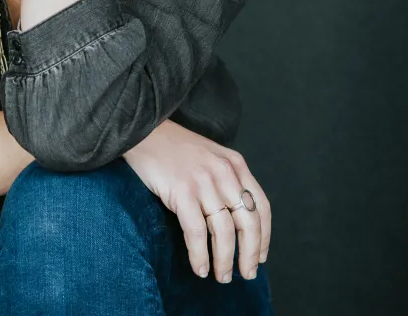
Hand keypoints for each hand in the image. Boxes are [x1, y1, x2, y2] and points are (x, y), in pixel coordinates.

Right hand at [123, 120, 270, 282]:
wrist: (143, 131)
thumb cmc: (174, 149)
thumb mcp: (211, 158)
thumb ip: (226, 181)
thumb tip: (235, 221)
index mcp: (235, 164)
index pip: (260, 206)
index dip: (264, 236)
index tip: (261, 256)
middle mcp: (224, 173)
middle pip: (248, 222)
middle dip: (250, 253)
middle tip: (246, 274)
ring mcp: (203, 182)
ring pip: (223, 231)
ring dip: (225, 260)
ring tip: (221, 276)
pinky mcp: (182, 192)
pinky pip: (196, 232)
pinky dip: (200, 255)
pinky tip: (200, 268)